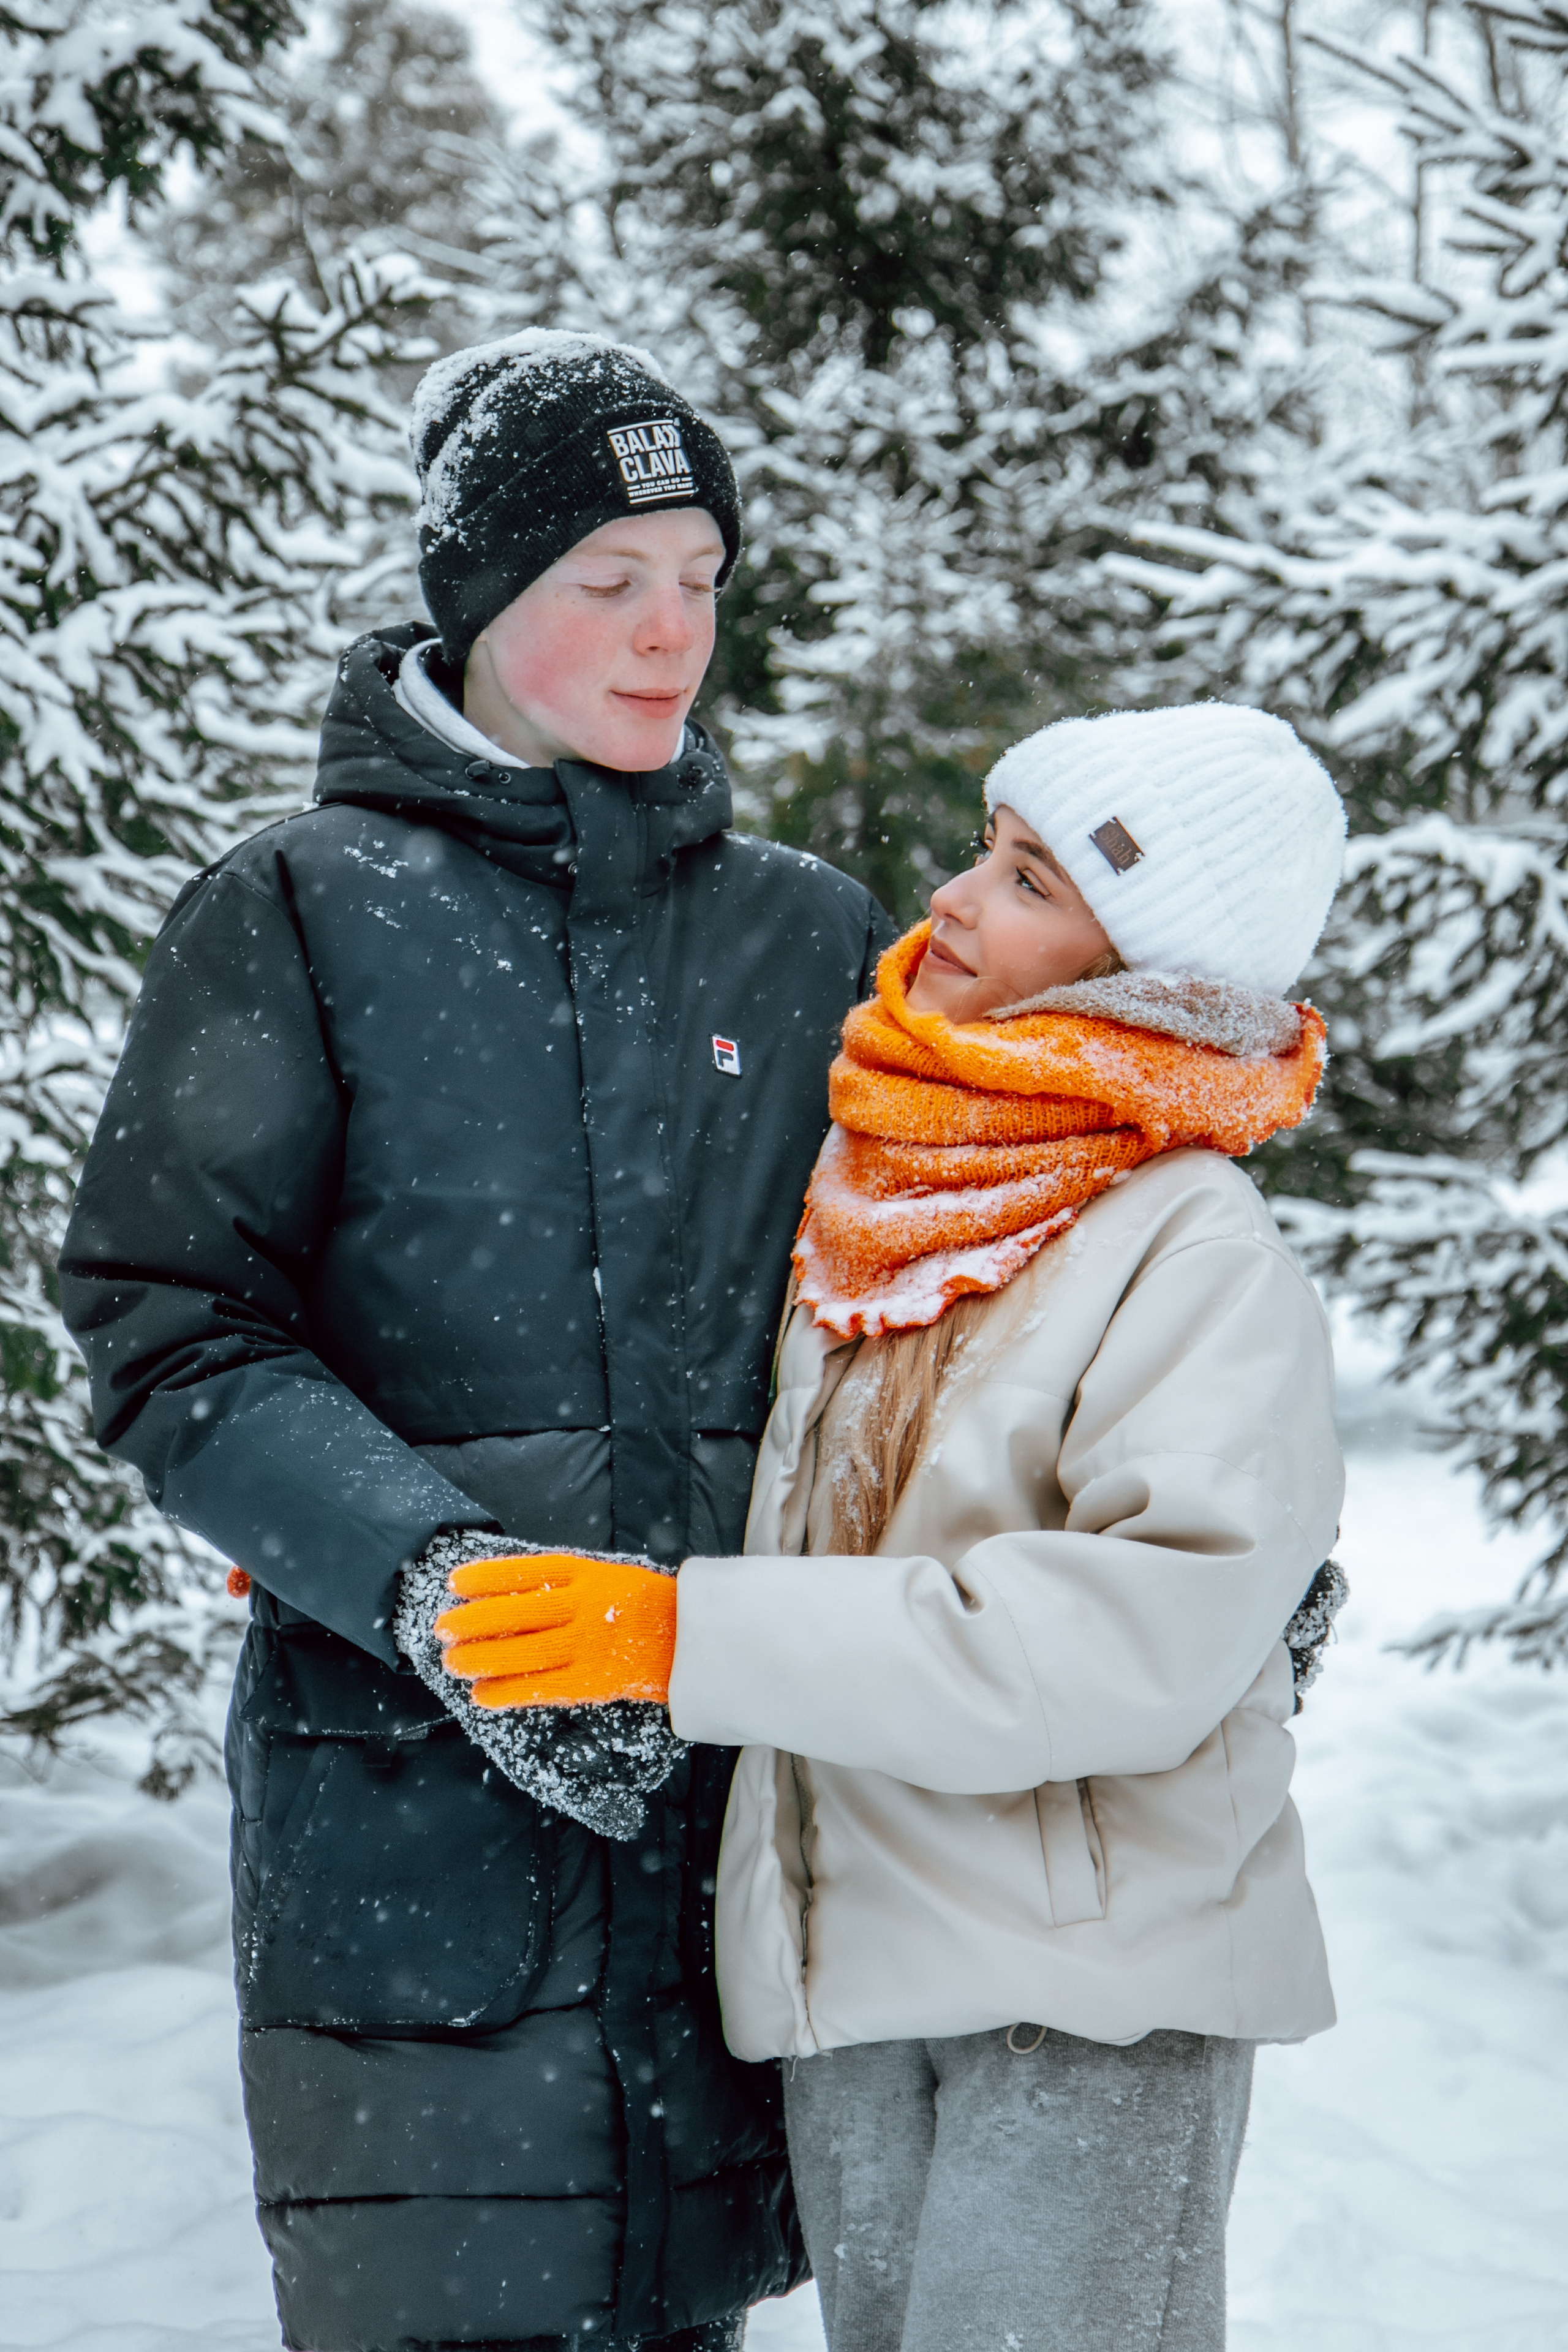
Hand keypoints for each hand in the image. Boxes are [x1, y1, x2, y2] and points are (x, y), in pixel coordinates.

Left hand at [435, 1552, 676, 1709]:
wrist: (690, 1639)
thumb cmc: (643, 1605)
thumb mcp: (606, 1575)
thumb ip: (565, 1581)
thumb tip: (506, 1591)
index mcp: (586, 1574)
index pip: (524, 1572)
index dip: (485, 1577)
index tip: (454, 1583)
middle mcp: (583, 1607)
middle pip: (515, 1613)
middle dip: (472, 1620)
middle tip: (442, 1628)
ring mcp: (587, 1645)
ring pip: (522, 1651)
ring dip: (481, 1657)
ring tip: (452, 1662)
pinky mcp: (592, 1682)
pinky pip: (540, 1688)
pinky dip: (507, 1692)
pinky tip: (482, 1695)